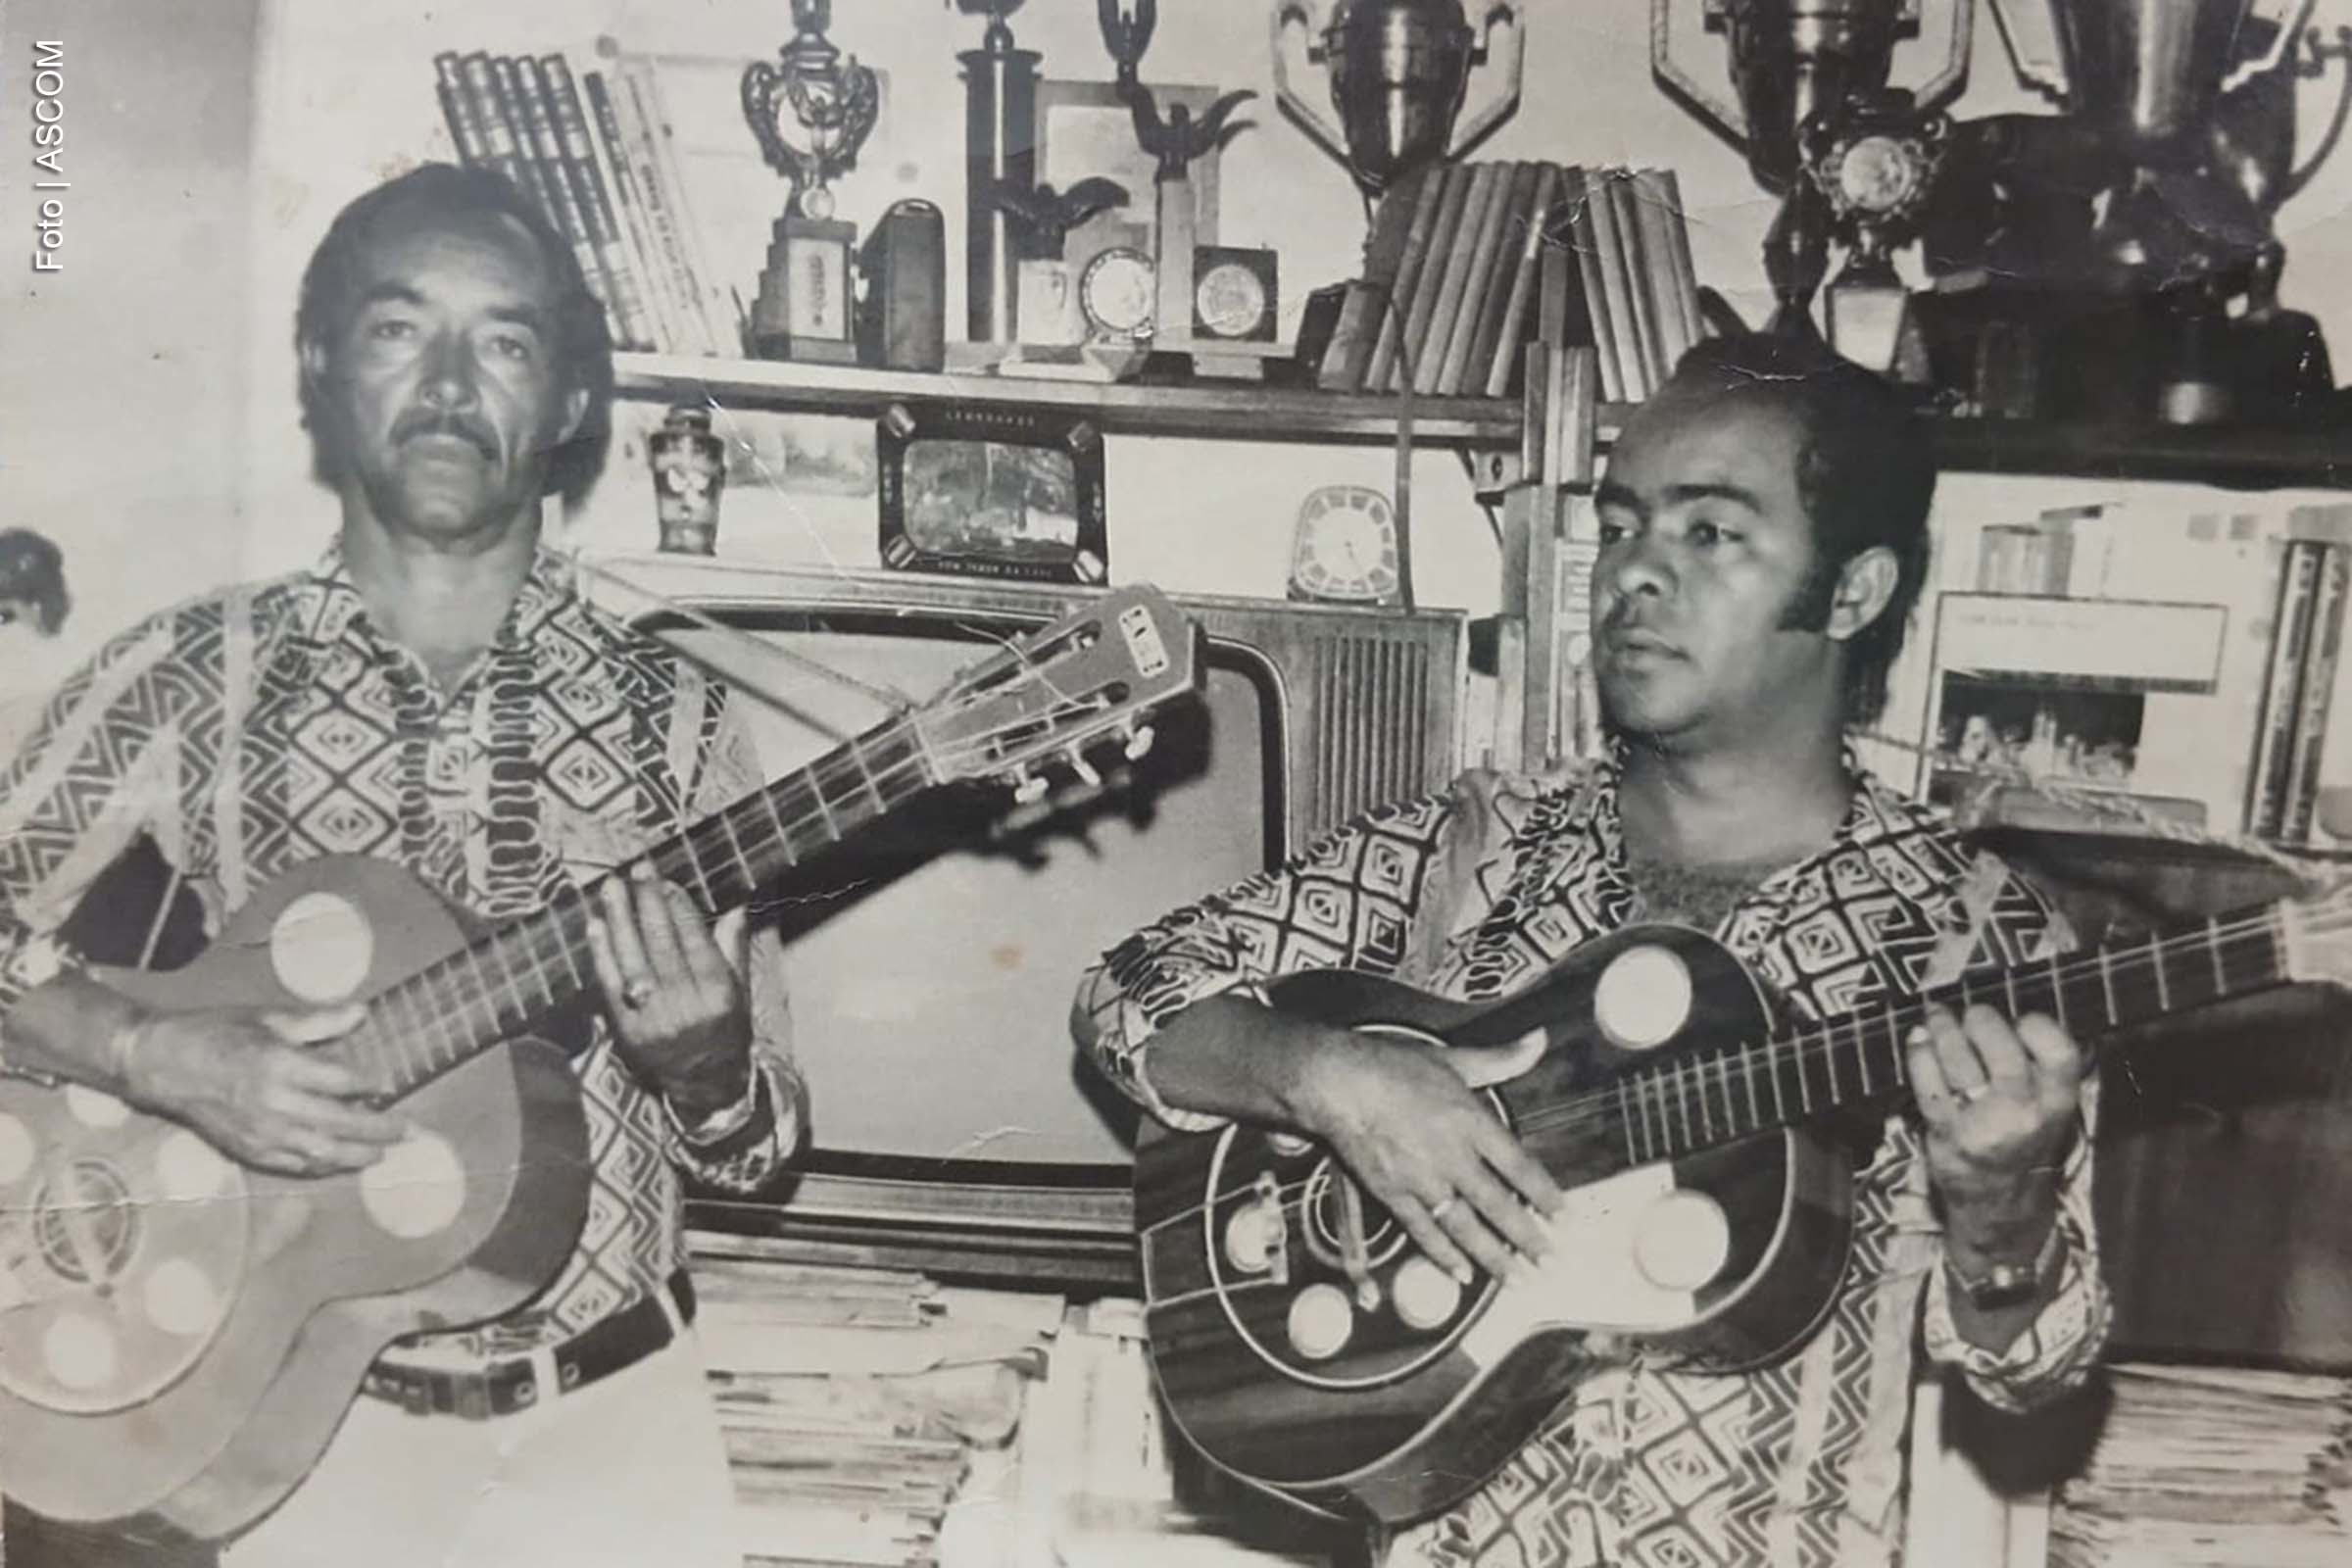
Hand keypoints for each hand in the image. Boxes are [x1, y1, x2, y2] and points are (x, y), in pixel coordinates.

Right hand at [124, 1002, 405, 1175]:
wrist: (160, 1064)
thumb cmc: (216, 1032)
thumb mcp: (267, 1017)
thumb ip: (318, 1022)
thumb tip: (362, 1012)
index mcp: (281, 1064)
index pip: (342, 1081)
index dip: (371, 1085)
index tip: (390, 1085)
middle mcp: (274, 1103)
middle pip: (340, 1124)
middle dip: (379, 1130)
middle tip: (407, 1130)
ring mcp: (260, 1132)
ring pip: (321, 1152)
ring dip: (357, 1155)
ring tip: (383, 1153)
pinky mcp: (247, 1150)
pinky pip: (294, 1165)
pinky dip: (323, 1166)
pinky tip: (341, 1162)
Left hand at [585, 865, 752, 1119]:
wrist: (707, 1085)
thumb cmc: (727, 1032)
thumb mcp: (740, 992)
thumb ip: (733, 948)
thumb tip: (734, 906)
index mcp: (718, 993)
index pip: (694, 939)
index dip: (677, 907)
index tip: (664, 880)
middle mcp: (685, 1005)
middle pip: (661, 944)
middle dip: (647, 903)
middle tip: (636, 871)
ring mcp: (654, 1019)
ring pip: (633, 960)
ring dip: (620, 920)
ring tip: (611, 888)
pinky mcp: (628, 1031)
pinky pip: (611, 986)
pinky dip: (602, 954)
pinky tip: (597, 927)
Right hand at [1293, 1032, 1563, 1284]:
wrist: (1337, 1082)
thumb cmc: (1392, 1065)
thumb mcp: (1452, 1058)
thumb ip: (1500, 1058)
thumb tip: (1539, 1039)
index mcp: (1471, 1121)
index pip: (1520, 1167)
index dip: (1545, 1195)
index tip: (1564, 1217)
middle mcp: (1452, 1156)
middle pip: (1499, 1206)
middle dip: (1528, 1238)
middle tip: (1552, 1262)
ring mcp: (1422, 1180)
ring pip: (1465, 1228)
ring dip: (1495, 1257)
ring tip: (1519, 1280)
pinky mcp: (1392, 1194)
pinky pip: (1423, 1232)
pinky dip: (1444, 1255)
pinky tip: (1463, 1274)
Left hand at [1907, 1003, 2083, 1254]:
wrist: (2001, 1208)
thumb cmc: (2026, 1147)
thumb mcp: (2054, 1114)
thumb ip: (2043, 1071)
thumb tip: (2011, 1013)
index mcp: (2058, 1105)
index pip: (2057, 1051)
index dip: (2036, 1024)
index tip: (2020, 1019)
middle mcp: (2023, 1114)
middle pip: (1999, 1046)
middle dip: (1980, 1019)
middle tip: (1971, 1013)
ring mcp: (1981, 1124)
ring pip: (1957, 1058)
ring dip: (1943, 1026)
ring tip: (1938, 1015)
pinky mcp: (1945, 1133)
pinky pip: (1926, 1081)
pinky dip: (1918, 1053)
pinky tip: (1918, 1039)